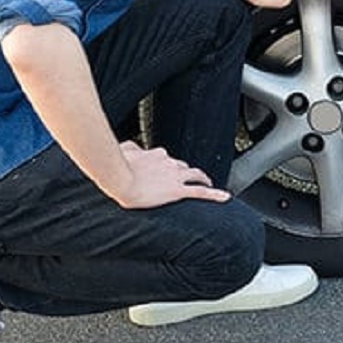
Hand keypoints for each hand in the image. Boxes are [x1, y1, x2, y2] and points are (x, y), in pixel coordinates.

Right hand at [107, 141, 231, 208]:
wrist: (119, 180)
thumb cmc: (117, 166)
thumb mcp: (123, 151)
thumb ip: (130, 147)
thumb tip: (131, 145)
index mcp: (158, 155)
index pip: (169, 159)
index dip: (170, 166)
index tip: (168, 171)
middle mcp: (170, 163)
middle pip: (184, 167)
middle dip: (187, 172)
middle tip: (187, 179)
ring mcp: (175, 177)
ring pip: (196, 175)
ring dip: (204, 178)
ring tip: (208, 182)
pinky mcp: (177, 191)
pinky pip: (201, 193)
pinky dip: (215, 194)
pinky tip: (225, 197)